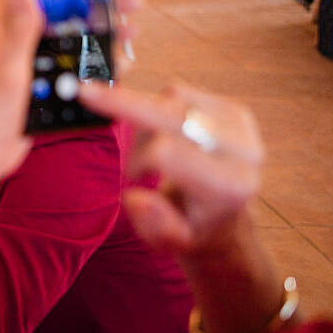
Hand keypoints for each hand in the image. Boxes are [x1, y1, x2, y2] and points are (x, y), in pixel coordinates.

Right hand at [77, 83, 262, 264]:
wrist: (225, 214)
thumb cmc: (193, 226)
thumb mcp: (172, 241)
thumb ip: (155, 224)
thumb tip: (135, 197)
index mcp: (230, 185)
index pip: (167, 151)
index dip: (137, 160)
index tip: (131, 177)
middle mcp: (245, 151)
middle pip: (173, 113)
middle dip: (124, 102)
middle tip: (86, 93)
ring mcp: (242, 126)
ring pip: (173, 99)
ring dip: (146, 117)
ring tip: (147, 150)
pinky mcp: (233, 110)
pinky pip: (180, 92)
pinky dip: (158, 106)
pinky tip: (159, 132)